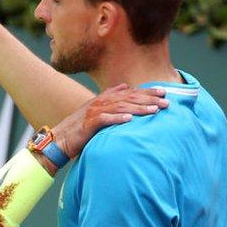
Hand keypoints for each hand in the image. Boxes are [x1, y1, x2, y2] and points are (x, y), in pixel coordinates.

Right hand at [51, 84, 168, 158]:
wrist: (59, 139)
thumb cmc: (80, 128)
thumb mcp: (96, 110)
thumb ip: (110, 99)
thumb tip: (124, 86)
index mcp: (103, 98)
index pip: (129, 92)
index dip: (146, 91)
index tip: (164, 92)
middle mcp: (99, 102)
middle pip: (128, 98)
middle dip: (148, 99)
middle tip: (166, 101)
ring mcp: (93, 112)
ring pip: (120, 107)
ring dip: (138, 109)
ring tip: (154, 111)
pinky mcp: (88, 124)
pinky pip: (104, 120)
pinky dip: (117, 119)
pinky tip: (129, 120)